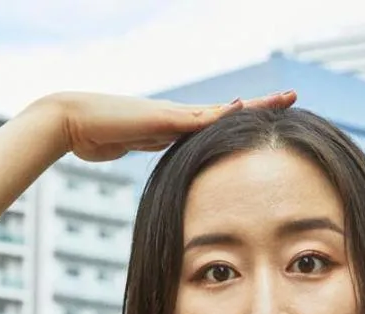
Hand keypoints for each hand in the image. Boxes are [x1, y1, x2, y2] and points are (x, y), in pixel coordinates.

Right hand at [36, 90, 297, 162]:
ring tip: (284, 99)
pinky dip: (221, 116)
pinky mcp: (161, 120)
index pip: (214, 123)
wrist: (72, 121)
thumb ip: (142, 148)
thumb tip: (151, 165)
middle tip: (291, 98)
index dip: (240, 121)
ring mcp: (171, 116)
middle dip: (260, 107)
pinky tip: (243, 109)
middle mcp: (177, 118)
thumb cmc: (93, 136)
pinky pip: (197, 119)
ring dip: (253, 107)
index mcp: (170, 127)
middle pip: (227, 112)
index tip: (264, 118)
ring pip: (221, 111)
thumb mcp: (126, 146)